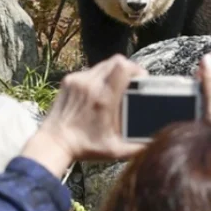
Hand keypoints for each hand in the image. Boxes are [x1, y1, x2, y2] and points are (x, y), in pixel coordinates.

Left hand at [21, 55, 146, 176]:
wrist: (53, 143)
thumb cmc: (84, 148)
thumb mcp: (115, 150)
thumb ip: (138, 146)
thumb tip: (156, 142)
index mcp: (104, 98)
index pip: (123, 66)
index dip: (137, 69)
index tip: (142, 78)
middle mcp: (90, 85)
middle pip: (115, 61)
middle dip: (127, 69)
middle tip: (132, 82)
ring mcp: (77, 81)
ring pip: (102, 65)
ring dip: (112, 72)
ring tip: (116, 87)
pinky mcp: (68, 81)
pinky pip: (88, 71)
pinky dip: (97, 78)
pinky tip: (98, 92)